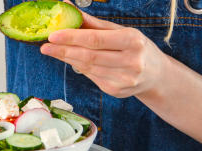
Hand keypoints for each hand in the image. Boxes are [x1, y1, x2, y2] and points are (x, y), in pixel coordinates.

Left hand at [39, 10, 177, 97]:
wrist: (156, 75)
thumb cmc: (136, 47)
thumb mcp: (120, 31)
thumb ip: (93, 22)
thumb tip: (66, 6)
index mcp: (133, 41)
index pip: (96, 39)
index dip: (72, 37)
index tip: (53, 35)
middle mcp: (131, 62)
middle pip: (89, 56)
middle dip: (63, 51)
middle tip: (45, 46)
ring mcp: (124, 80)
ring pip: (87, 68)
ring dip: (68, 59)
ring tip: (54, 51)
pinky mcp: (116, 91)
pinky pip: (91, 77)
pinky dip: (79, 67)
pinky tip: (72, 60)